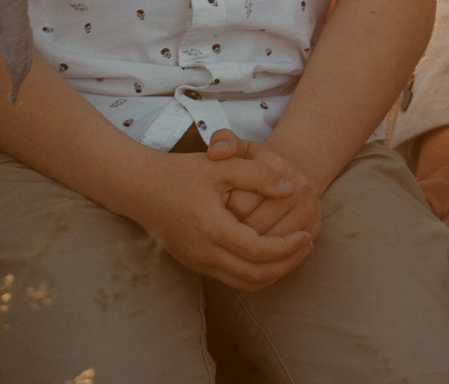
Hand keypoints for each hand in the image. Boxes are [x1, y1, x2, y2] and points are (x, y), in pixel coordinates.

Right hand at [115, 141, 313, 291]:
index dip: (287, 248)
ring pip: (244, 283)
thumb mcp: (221, 164)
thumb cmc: (181, 172)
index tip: (306, 235)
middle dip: (287, 263)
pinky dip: (256, 274)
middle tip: (307, 245)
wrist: (141, 189)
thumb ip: (258, 174)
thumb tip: (291, 189)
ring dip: (274, 273)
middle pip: (255, 274)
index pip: (258, 250)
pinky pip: (232, 280)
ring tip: (295, 252)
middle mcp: (203, 252)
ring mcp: (198, 262)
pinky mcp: (196, 265)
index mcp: (211, 227)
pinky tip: (271, 256)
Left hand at [208, 130, 324, 246]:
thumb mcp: (242, 149)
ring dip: (248, 247)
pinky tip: (253, 246)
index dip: (223, 210)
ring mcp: (309, 211)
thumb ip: (225, 141)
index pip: (240, 202)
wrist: (293, 175)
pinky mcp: (313, 230)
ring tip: (237, 237)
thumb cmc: (259, 165)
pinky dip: (265, 255)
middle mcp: (299, 189)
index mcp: (279, 167)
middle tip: (224, 228)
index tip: (218, 209)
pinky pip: (282, 254)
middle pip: (254, 225)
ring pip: (268, 244)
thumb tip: (215, 152)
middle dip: (234, 231)